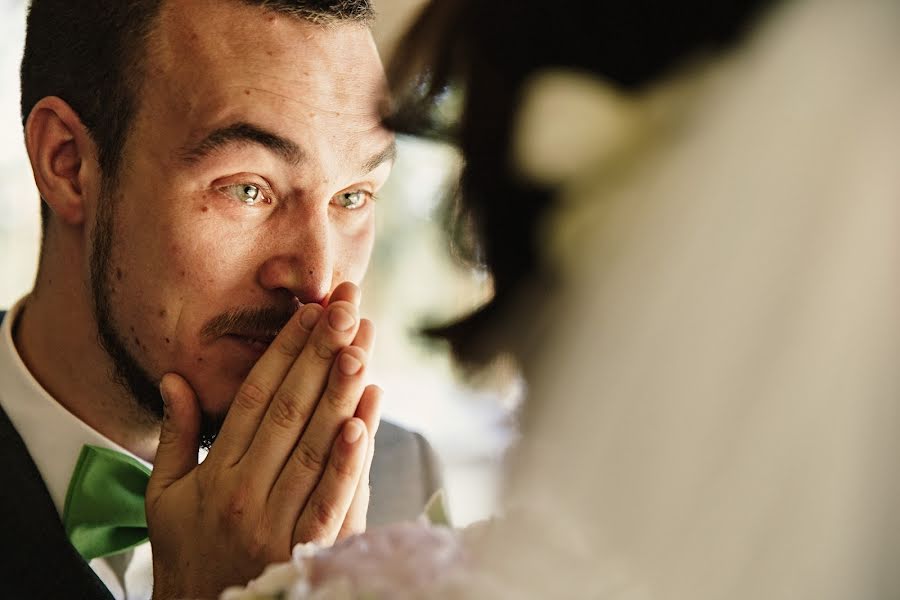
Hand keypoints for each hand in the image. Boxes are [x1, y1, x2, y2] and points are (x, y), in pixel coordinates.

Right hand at [146, 282, 381, 598]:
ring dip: (340, 391)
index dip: (284, 351)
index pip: (255, 398)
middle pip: (290, 410)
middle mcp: (244, 492)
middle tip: (346, 307)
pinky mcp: (305, 551)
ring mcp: (276, 522)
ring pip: (314, 445)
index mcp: (215, 473)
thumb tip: (175, 377)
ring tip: (361, 344)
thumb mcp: (165, 495)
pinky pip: (332, 497)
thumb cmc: (188, 552)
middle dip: (320, 354)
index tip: (309, 311)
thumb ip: (176, 434)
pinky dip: (350, 457)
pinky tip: (365, 415)